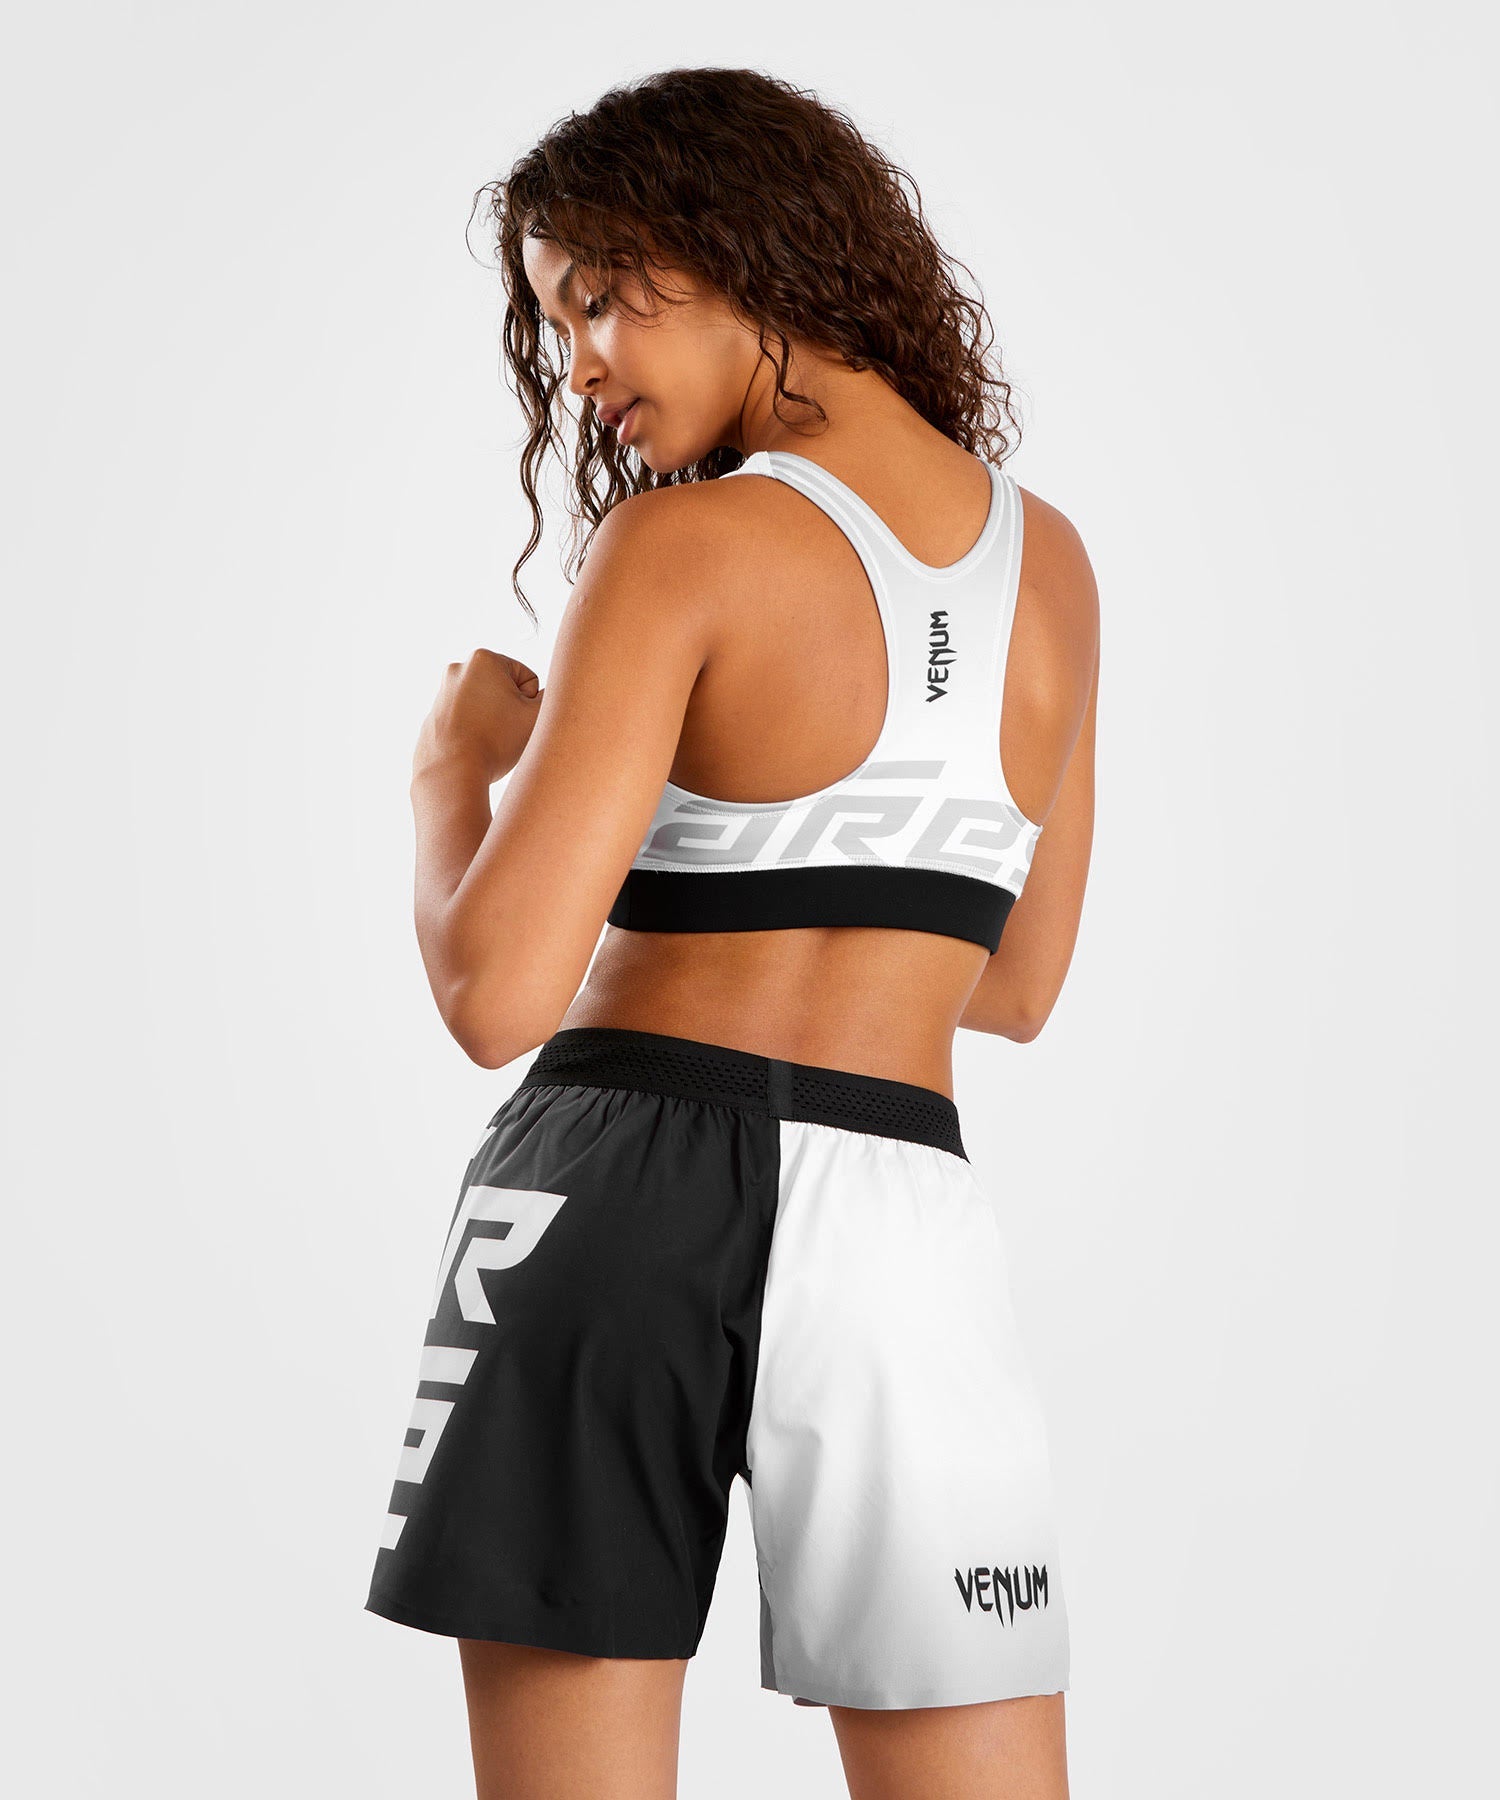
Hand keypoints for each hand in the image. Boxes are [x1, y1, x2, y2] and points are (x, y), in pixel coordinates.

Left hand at [412, 649, 544, 784]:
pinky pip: (468, 717)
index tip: (516, 719)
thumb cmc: (493, 743)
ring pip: (487, 703)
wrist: (451, 773)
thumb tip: (555, 692)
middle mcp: (459, 669)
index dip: (530, 702)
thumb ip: (554, 697)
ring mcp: (443, 691)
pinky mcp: (435, 713)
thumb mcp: (537, 717)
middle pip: (505, 688)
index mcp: (483, 659)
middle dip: (510, 708)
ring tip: (490, 739)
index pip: (528, 678)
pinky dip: (475, 728)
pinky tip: (475, 745)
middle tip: (506, 730)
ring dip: (494, 718)